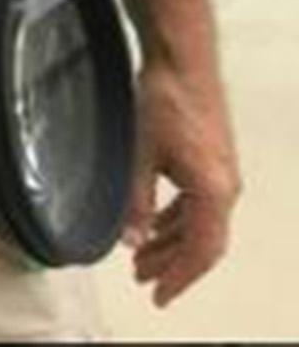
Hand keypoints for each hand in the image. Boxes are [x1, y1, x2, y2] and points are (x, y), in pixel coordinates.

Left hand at [124, 56, 238, 304]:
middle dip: (171, 263)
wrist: (182, 60)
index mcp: (213, 191)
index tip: (159, 295)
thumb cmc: (165, 100)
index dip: (179, 277)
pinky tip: (155, 224)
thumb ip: (137, 201)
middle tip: (142, 279)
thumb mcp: (140, 155)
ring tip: (141, 256)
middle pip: (202, 241)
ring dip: (171, 242)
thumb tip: (131, 240)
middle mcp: (224, 187)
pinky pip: (196, 203)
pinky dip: (175, 219)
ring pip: (199, 223)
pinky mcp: (210, 160)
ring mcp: (220, 174)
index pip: (201, 251)